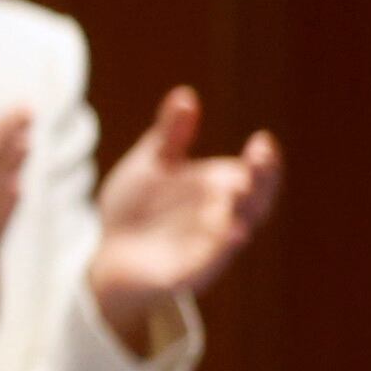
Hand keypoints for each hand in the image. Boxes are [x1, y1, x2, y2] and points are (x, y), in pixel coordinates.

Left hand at [86, 86, 279, 349]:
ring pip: (235, 234)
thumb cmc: (137, 208)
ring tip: (240, 192)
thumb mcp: (151, 165)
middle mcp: (223, 219)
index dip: (264, 160)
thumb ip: (170, 136)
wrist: (107, 254)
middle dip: (261, 182)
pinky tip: (230, 235)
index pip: (255, 175)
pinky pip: (206, 265)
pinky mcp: (187, 275)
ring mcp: (208, 249)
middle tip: (259, 160)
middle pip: (254, 202)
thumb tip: (184, 95)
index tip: (262, 140)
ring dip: (240, 215)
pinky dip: (219, 251)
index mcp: (221, 190)